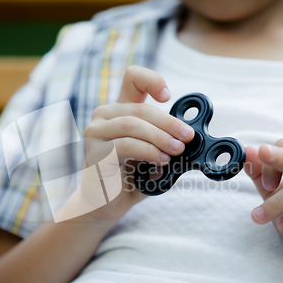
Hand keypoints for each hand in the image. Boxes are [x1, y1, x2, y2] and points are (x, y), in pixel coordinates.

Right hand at [79, 65, 193, 221]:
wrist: (106, 203)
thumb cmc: (131, 176)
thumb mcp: (153, 152)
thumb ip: (166, 140)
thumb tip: (188, 137)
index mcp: (120, 109)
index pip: (132, 79)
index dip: (152, 81)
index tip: (168, 96)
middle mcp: (104, 116)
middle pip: (140, 109)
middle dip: (169, 123)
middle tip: (187, 137)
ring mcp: (95, 133)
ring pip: (132, 125)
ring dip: (160, 137)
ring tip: (177, 150)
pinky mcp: (93, 153)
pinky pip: (124, 145)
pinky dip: (147, 151)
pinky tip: (161, 160)